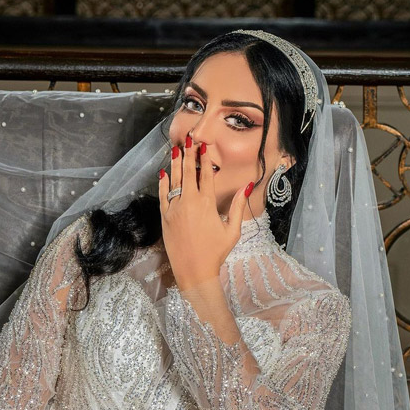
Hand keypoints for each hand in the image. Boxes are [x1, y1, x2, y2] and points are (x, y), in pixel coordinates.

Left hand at [159, 135, 253, 290]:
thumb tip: (247, 186)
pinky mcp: (165, 217)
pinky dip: (163, 182)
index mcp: (207, 203)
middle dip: (188, 153)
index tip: (204, 145)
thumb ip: (237, 207)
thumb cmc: (215, 253)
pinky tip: (164, 172)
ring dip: (175, 163)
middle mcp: (189, 202)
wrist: (193, 271)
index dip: (204, 158)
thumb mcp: (232, 231)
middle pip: (188, 171)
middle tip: (188, 138)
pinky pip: (163, 194)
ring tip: (175, 149)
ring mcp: (175, 208)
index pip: (206, 174)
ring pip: (174, 180)